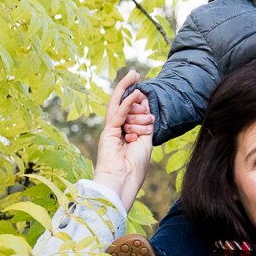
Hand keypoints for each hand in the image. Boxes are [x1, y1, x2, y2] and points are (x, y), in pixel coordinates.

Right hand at [92, 72, 153, 212]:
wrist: (123, 182)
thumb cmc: (135, 167)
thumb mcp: (146, 141)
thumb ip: (145, 123)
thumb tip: (146, 105)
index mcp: (126, 133)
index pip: (132, 111)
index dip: (139, 99)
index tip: (147, 90)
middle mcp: (117, 130)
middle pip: (123, 104)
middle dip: (129, 88)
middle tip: (136, 73)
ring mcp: (111, 130)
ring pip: (119, 105)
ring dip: (128, 91)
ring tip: (136, 78)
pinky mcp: (108, 132)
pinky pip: (118, 114)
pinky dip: (127, 103)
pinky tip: (135, 92)